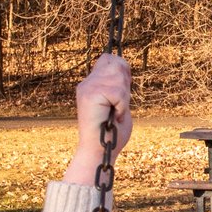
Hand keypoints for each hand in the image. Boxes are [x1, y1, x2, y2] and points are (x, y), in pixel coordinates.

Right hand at [63, 54, 132, 182]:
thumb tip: (124, 66)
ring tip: (114, 113)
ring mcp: (87, 88)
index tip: (123, 92)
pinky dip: (122, 106)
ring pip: (118, 77)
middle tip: (118, 106)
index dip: (122, 70)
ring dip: (124, 98)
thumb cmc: (112, 134)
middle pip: (116, 63)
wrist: (99, 153)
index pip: (109, 58)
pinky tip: (113, 117)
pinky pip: (118, 92)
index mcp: (92, 84)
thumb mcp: (118, 103)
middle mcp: (87, 83)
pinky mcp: (90, 95)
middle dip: (125, 84)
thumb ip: (119, 85)